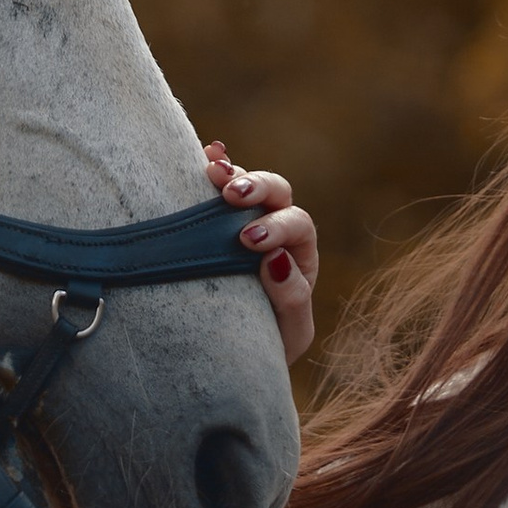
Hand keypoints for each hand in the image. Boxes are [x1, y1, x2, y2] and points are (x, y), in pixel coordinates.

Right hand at [204, 142, 319, 362]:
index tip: (250, 241)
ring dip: (231, 173)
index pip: (297, 225)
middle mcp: (276, 228)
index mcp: (299, 252)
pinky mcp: (215, 218)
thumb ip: (293, 300)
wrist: (234, 355)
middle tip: (233, 195)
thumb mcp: (289, 332)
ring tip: (212, 169)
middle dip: (257, 188)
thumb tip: (276, 260)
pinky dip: (214, 164)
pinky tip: (207, 153)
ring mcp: (245, 218)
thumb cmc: (269, 344)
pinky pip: (219, 184)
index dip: (276, 227)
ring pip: (247, 182)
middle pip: (277, 192)